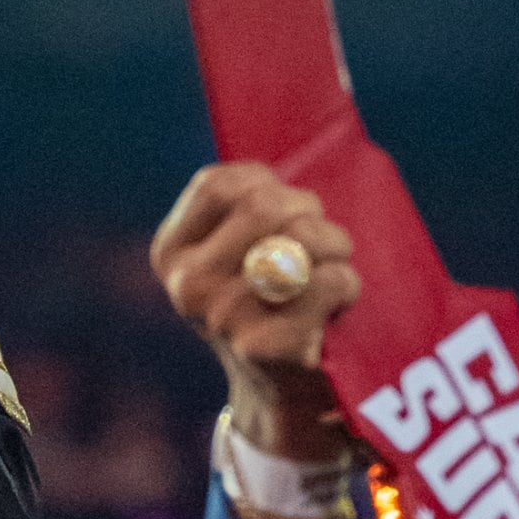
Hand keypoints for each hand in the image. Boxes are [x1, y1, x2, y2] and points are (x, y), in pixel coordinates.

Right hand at [150, 164, 359, 440]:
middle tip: (323, 241)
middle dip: (310, 213)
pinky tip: (341, 301)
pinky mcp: (265, 347)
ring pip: (299, 239)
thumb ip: (255, 205)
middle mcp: (187, 285)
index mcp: (172, 253)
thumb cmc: (274, 303)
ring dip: (334, 247)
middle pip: (264, 206)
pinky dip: (347, 283)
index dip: (267, 184)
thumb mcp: (241, 253)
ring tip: (333, 269)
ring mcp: (222, 318)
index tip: (286, 209)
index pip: (219, 184)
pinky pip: (325, 282)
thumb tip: (316, 121)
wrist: (283, 396)